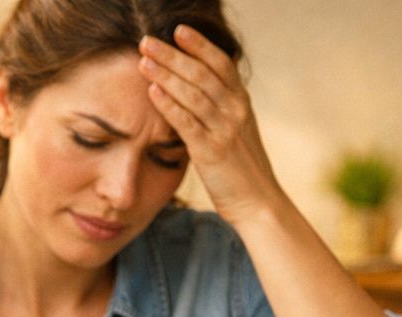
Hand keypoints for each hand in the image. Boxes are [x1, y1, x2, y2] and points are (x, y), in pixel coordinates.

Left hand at [137, 25, 285, 226]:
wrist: (258, 202)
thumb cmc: (242, 168)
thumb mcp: (237, 131)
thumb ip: (221, 109)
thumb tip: (198, 91)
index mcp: (241, 102)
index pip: (220, 63)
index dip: (200, 44)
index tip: (178, 29)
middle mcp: (235, 110)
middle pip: (201, 73)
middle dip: (173, 54)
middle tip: (147, 41)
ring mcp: (224, 130)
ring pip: (192, 93)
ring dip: (166, 74)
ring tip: (143, 61)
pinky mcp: (211, 151)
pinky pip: (188, 122)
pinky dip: (169, 105)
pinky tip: (152, 92)